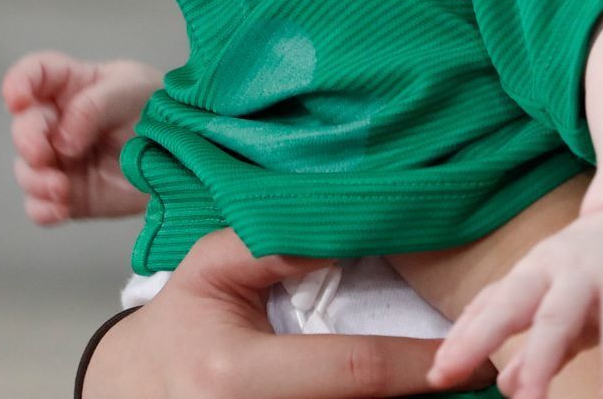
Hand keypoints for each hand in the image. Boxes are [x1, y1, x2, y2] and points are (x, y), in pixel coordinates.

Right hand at [2, 49, 159, 221]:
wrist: (187, 150)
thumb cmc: (159, 106)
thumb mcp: (132, 90)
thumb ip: (94, 105)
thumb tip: (61, 139)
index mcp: (74, 85)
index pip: (35, 74)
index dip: (19, 82)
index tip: (17, 99)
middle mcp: (59, 122)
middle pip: (25, 125)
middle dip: (27, 139)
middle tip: (44, 154)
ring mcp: (61, 160)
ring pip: (27, 170)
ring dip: (36, 180)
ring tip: (61, 187)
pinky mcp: (69, 194)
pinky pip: (40, 206)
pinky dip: (43, 208)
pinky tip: (60, 208)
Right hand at [84, 229, 494, 397]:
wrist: (123, 394)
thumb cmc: (179, 324)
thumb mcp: (213, 267)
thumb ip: (278, 245)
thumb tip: (352, 221)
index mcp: (235, 375)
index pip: (352, 371)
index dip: (418, 364)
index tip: (469, 354)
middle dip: (421, 396)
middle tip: (479, 370)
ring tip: (448, 385)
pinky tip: (404, 395)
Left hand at [427, 207, 602, 398]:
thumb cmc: (600, 272)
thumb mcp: (562, 306)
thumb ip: (534, 346)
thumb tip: (505, 387)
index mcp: (533, 272)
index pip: (491, 303)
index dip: (462, 336)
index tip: (434, 372)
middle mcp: (556, 267)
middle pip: (512, 301)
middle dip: (479, 337)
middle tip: (449, 375)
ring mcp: (594, 272)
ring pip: (560, 316)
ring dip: (540, 359)